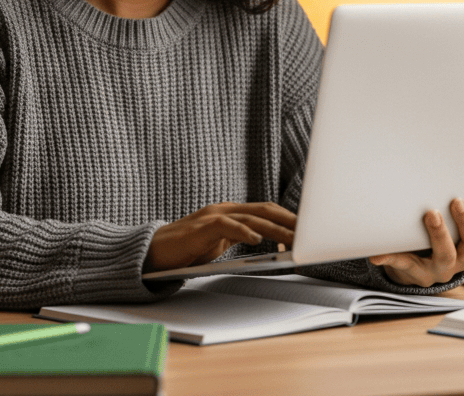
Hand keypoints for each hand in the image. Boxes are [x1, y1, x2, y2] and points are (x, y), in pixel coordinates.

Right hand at [145, 202, 295, 273]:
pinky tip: (258, 240)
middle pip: (264, 211)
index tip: (306, 230)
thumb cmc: (186, 251)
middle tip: (309, 232)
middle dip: (289, 221)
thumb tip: (268, 246)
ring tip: (293, 238)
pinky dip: (244, 232)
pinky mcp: (201, 227)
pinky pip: (227, 226)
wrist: (153, 253)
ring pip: (251, 218)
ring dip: (275, 229)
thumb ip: (240, 239)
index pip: (266, 212)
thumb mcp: (219, 244)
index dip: (287, 219)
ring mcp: (213, 216)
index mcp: (231, 213)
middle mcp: (225, 210)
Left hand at [369, 198, 463, 286]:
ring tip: (412, 228)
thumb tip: (437, 178)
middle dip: (442, 232)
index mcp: (463, 253)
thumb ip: (448, 213)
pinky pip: (400, 265)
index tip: (457, 200)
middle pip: (451, 253)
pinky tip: (377, 254)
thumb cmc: (436, 242)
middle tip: (432, 212)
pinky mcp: (409, 273)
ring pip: (429, 260)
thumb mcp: (449, 232)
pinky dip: (388, 258)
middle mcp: (449, 265)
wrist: (419, 270)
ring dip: (424, 242)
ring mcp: (429, 272)